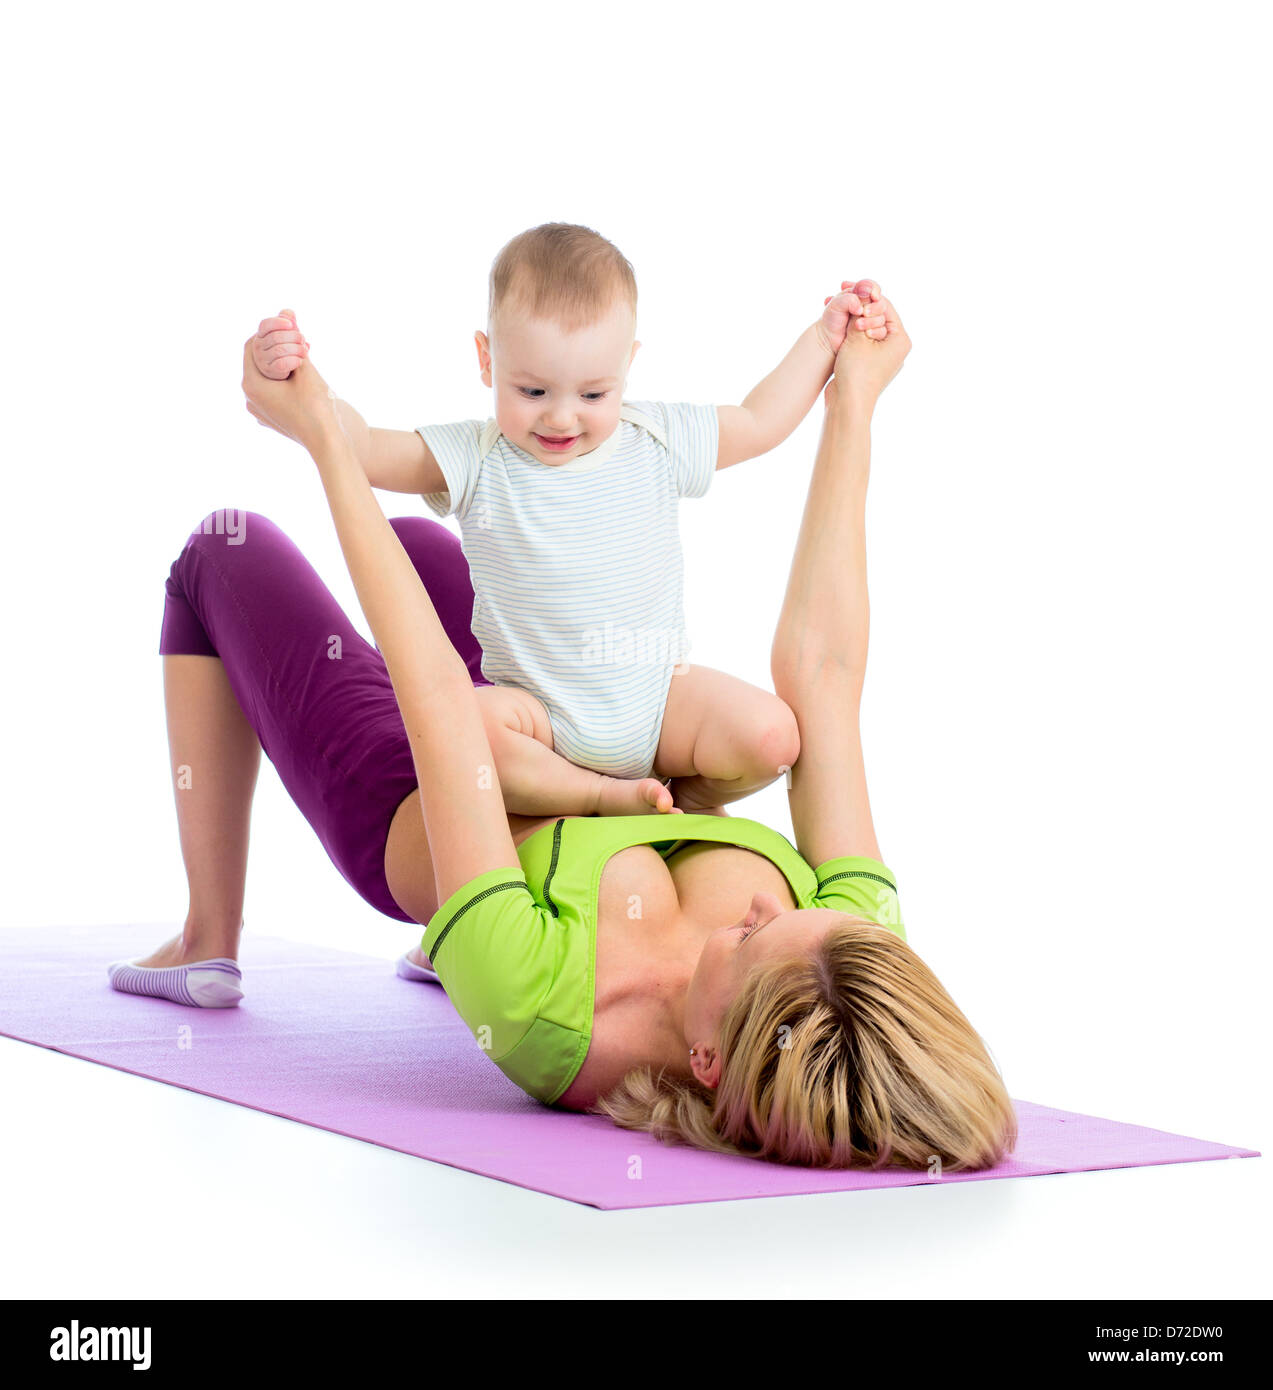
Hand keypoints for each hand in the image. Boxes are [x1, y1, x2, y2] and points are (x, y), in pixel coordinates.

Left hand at [242, 331, 338, 452]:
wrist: (329, 444)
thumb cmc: (317, 406)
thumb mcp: (306, 369)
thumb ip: (294, 339)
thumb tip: (287, 311)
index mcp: (252, 385)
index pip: (251, 346)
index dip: (269, 333)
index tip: (288, 329)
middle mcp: (251, 400)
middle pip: (259, 363)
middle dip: (278, 349)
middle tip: (299, 344)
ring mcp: (261, 413)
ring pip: (268, 379)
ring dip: (283, 366)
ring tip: (304, 361)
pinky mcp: (273, 420)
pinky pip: (274, 394)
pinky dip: (285, 383)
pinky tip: (303, 380)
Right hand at [251, 308, 309, 380]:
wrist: (281, 370)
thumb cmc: (284, 347)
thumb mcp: (286, 333)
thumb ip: (288, 322)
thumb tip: (290, 313)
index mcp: (261, 334)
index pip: (266, 324)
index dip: (279, 322)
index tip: (291, 324)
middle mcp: (258, 346)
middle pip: (276, 337)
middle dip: (294, 337)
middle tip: (302, 339)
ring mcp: (262, 359)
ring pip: (281, 350)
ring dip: (297, 349)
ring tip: (304, 350)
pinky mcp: (270, 370)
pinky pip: (282, 363)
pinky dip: (294, 361)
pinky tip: (300, 360)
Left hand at [816, 279, 888, 354]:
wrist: (828, 339)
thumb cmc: (831, 319)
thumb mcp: (837, 304)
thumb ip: (850, 300)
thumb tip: (862, 308)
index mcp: (859, 294)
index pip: (873, 287)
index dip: (875, 290)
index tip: (873, 296)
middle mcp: (867, 306)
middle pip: (881, 303)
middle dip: (874, 308)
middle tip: (864, 312)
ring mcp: (871, 319)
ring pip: (882, 318)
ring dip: (871, 321)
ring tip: (857, 325)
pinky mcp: (873, 332)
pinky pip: (882, 331)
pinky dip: (875, 332)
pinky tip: (866, 334)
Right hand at [826, 295, 910, 406]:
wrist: (848, 404)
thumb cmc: (856, 373)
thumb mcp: (857, 336)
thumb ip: (860, 313)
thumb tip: (860, 295)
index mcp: (901, 339)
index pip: (885, 307)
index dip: (866, 296)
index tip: (849, 287)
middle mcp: (896, 347)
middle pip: (877, 316)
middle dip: (860, 306)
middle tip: (842, 292)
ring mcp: (884, 356)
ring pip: (868, 328)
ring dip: (854, 318)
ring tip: (838, 306)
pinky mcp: (871, 363)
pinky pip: (862, 341)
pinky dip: (852, 333)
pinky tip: (839, 325)